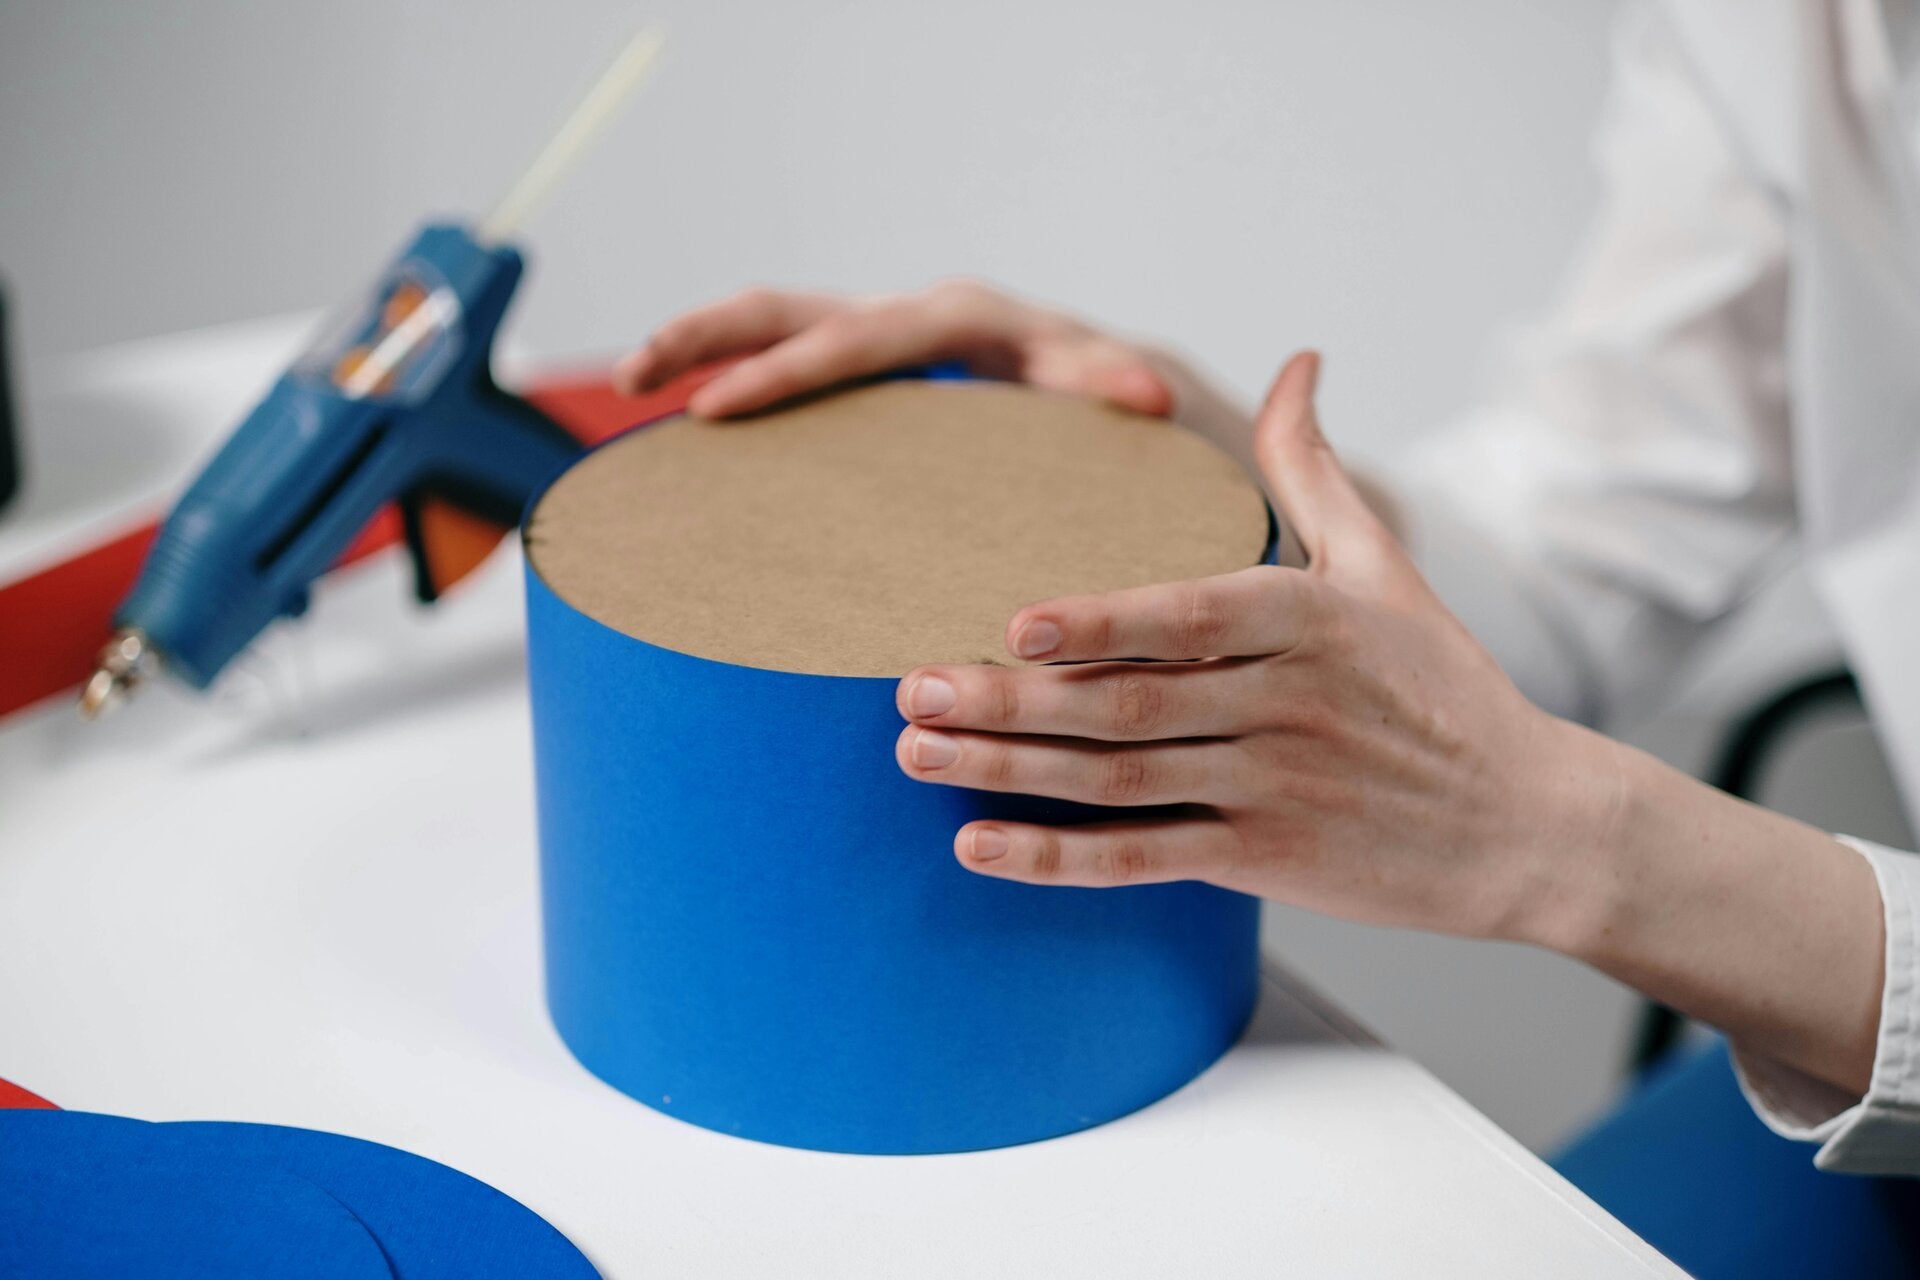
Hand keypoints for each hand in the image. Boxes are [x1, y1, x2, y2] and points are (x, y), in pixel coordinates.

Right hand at [615, 279, 1226, 429]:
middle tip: (636, 375)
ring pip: (775, 327)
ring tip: (628, 381)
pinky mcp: (873, 380)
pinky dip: (733, 378)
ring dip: (700, 345)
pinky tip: (678, 424)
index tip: (714, 409)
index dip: (784, 372)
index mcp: (959, 321)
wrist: (1119, 388)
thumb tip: (1149, 392)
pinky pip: (791, 364)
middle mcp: (911, 321)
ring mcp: (885, 347)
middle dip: (709, 337)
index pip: (857, 340)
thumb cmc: (1112, 396)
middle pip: (792, 312)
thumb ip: (1112, 386)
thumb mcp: (1114, 390)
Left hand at [893, 351, 1602, 943]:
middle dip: (1009, 702)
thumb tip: (1297, 361)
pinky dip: (1055, 860)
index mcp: (1309, 623)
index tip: (1009, 623)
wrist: (1529, 825)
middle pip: (1125, 706)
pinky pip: (1141, 861)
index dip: (1099, 622)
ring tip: (915, 750)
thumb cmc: (1443, 686)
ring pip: (1116, 783)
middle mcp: (1285, 708)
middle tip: (906, 685)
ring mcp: (1271, 790)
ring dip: (1008, 771)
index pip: (1189, 618)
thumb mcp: (1384, 567)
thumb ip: (1314, 469)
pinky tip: (976, 845)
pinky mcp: (1261, 861)